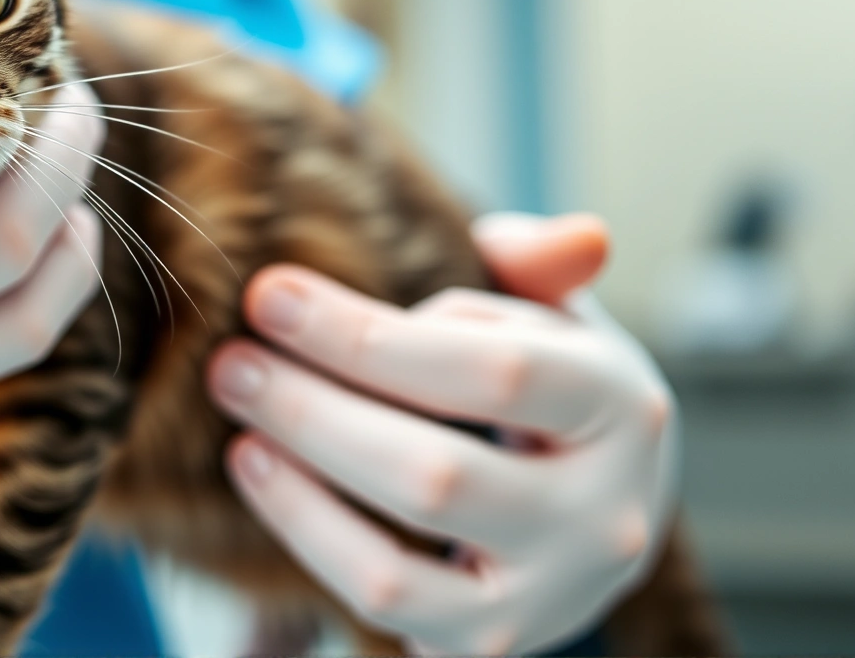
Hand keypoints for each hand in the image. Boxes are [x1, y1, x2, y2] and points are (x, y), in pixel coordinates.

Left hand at [207, 214, 675, 654]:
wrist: (595, 515)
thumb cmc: (550, 388)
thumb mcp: (556, 314)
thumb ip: (528, 265)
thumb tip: (504, 238)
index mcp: (622, 409)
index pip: (494, 371)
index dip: (369, 334)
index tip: (271, 293)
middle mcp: (601, 518)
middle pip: (435, 475)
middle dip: (314, 412)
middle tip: (232, 361)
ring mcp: (545, 599)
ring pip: (398, 568)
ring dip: (299, 490)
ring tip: (241, 422)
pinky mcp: (489, 648)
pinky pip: (380, 608)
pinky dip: (311, 540)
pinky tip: (262, 472)